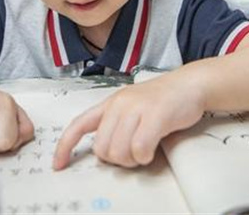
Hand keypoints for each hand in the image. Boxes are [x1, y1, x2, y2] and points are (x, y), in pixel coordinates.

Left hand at [53, 75, 205, 169]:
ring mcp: (137, 109)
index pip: (79, 124)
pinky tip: (152, 150)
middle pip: (102, 149)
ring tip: (144, 149)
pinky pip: (140, 149)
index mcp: (110, 103)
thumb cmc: (163, 100)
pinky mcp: (155, 116)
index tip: (58, 164)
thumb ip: (116, 124)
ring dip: (132, 160)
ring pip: (119, 152)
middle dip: (117, 159)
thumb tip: (104, 152)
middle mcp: (119, 104)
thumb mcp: (132, 106)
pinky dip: (145, 157)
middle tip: (133, 153)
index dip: (65, 146)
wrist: (190, 84)